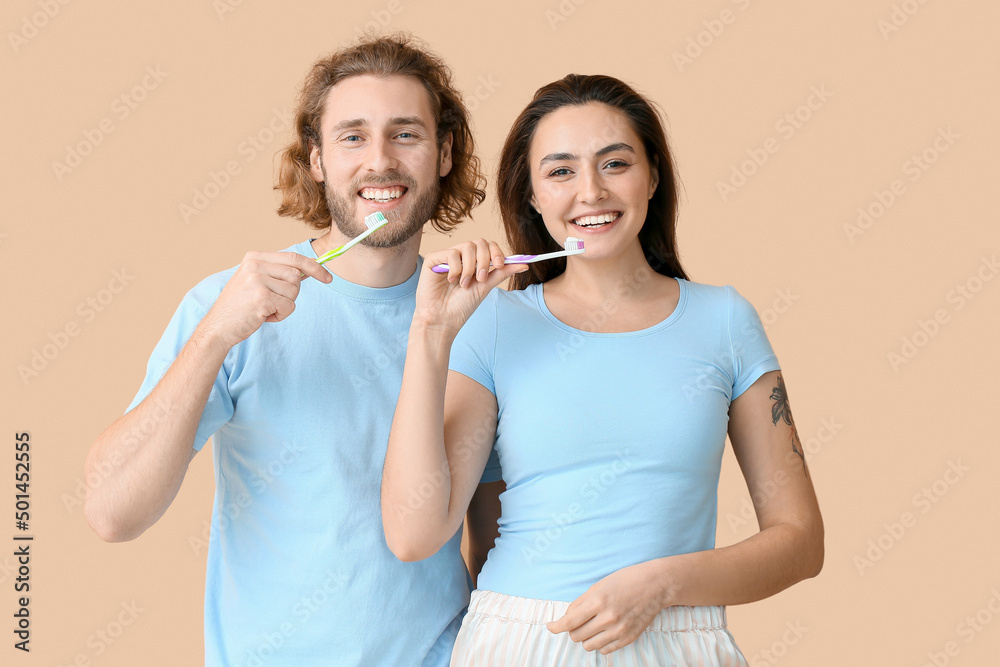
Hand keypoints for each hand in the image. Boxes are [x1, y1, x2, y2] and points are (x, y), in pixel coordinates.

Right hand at [198, 251, 332, 348]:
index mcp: (254, 257)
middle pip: (296, 276)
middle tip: (273, 302)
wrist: (218, 327)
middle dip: (292, 293)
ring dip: (284, 306)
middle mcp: (255, 265)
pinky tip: (263, 317)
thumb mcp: (255, 281)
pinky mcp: (262, 297)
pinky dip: (280, 316)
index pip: (293, 257)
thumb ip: (276, 273)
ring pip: (294, 292)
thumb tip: (308, 271)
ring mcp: (257, 280)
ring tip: (264, 309)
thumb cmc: (240, 307)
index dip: (314, 267)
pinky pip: (289, 307)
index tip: (328, 277)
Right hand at [413, 239, 526, 333]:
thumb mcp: (485, 287)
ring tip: (464, 284)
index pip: (488, 246)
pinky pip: (451, 253)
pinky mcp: (433, 259)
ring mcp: (447, 257)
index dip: (496, 252)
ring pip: (467, 246)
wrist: (443, 319)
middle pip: (479, 242)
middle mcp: (460, 256)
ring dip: (470, 267)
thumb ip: (502, 273)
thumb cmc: (462, 306)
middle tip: (481, 279)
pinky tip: (451, 281)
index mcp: (473, 262)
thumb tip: (525, 264)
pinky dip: (455, 268)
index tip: (499, 265)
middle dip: (484, 260)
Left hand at [546, 561, 671, 654]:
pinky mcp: (628, 639)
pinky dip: (600, 643)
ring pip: (588, 646)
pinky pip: (604, 650)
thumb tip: (567, 618)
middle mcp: (608, 618)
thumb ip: (581, 603)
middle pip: (576, 636)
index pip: (569, 622)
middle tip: (579, 621)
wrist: (655, 586)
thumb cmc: (626, 580)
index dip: (556, 626)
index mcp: (598, 601)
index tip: (550, 627)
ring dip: (586, 637)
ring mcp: (619, 631)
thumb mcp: (599, 585)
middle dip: (573, 630)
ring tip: (593, 625)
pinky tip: (604, 631)